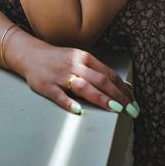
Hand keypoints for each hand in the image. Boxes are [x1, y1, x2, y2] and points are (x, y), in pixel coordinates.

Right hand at [5, 30, 135, 115]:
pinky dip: (69, 102)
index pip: (108, 74)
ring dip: (100, 98)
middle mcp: (74, 65)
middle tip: (130, 110)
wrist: (30, 54)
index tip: (133, 101)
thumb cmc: (58, 59)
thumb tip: (120, 86)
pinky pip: (59, 95)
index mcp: (84, 58)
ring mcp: (60, 76)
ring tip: (114, 109)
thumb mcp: (78, 59)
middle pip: (100, 80)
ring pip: (83, 86)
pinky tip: (78, 110)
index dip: (123, 88)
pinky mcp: (47, 86)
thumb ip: (95, 70)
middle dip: (118, 96)